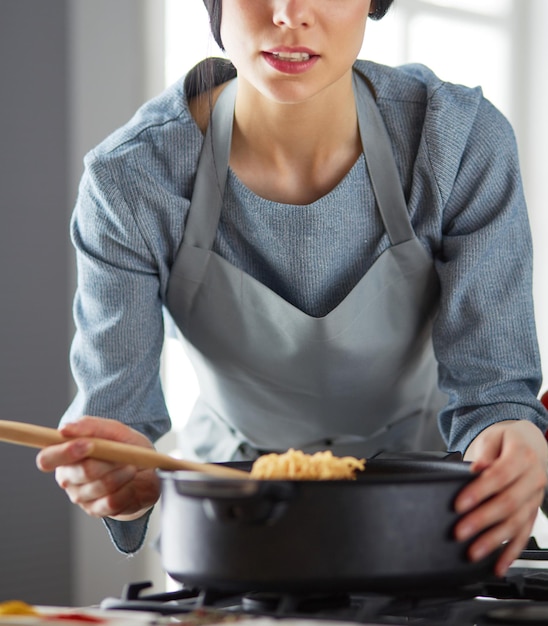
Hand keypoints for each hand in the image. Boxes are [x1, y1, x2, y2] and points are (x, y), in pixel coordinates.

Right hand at [36, 416, 160, 520]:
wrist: (148, 470)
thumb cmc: (125, 447)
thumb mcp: (113, 430)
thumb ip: (89, 426)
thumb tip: (64, 429)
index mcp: (64, 456)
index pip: (47, 459)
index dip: (64, 452)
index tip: (88, 445)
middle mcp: (68, 478)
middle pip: (77, 473)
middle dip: (105, 462)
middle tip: (123, 455)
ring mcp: (81, 497)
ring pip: (99, 487)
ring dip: (121, 474)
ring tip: (132, 466)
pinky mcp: (98, 511)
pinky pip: (112, 502)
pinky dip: (128, 489)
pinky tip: (132, 482)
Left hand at [454, 420, 547, 575]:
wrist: (529, 442)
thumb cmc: (505, 441)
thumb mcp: (493, 438)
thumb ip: (485, 453)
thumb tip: (477, 469)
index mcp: (523, 457)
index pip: (500, 476)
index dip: (479, 491)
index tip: (458, 504)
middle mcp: (534, 479)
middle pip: (508, 503)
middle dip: (482, 520)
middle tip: (460, 531)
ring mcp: (536, 498)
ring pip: (517, 523)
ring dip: (494, 541)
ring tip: (473, 552)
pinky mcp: (533, 512)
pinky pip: (524, 535)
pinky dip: (511, 552)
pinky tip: (498, 565)